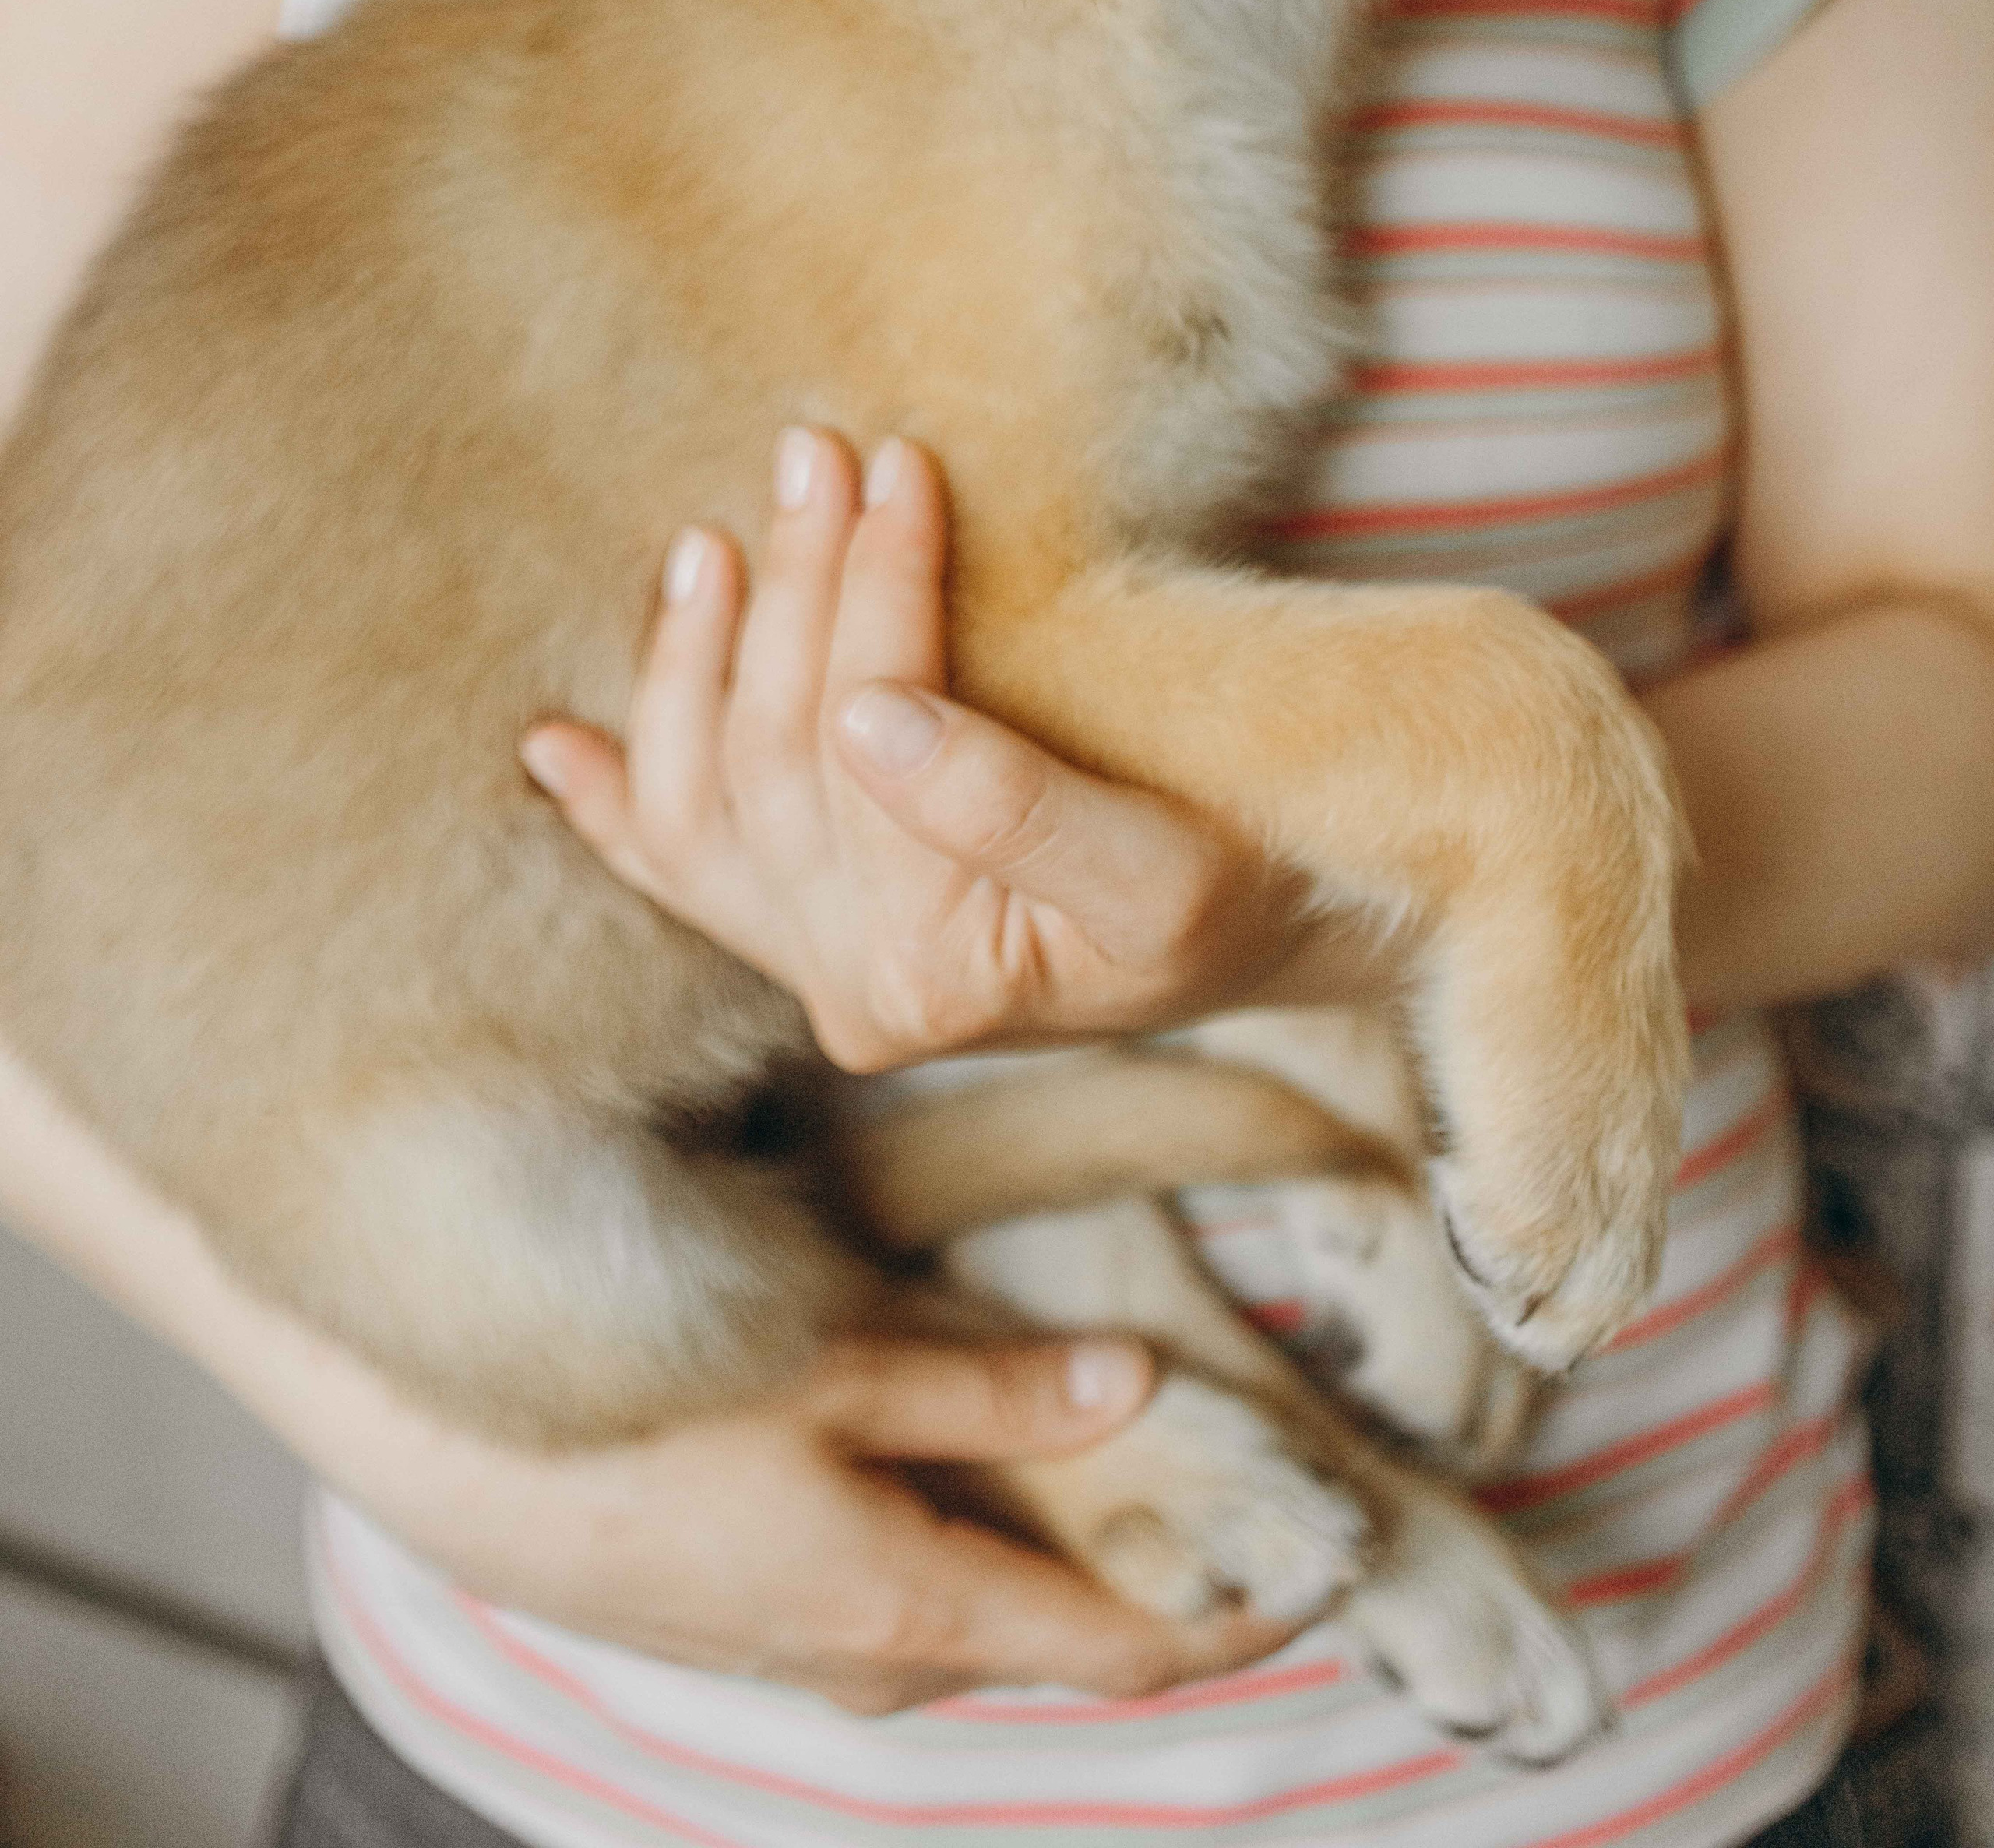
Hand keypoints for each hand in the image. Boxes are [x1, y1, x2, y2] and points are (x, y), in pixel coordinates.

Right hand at [404, 1329, 1297, 1711]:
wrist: (433, 1433)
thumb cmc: (642, 1392)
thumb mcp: (833, 1362)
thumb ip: (985, 1387)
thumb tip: (1131, 1391)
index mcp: (902, 1611)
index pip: (1108, 1648)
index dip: (1223, 1618)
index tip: (1313, 1571)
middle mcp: (850, 1654)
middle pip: (1030, 1640)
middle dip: (1127, 1585)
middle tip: (1209, 1503)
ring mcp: (772, 1642)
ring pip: (939, 1616)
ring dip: (1016, 1560)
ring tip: (1079, 1473)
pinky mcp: (711, 1606)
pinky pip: (860, 1592)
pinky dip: (923, 1542)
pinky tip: (914, 1462)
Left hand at [522, 428, 1390, 1070]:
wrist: (1275, 932)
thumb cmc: (1246, 882)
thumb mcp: (1168, 858)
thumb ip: (1016, 805)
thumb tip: (870, 714)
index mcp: (940, 972)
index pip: (865, 740)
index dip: (873, 591)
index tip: (897, 466)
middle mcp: (854, 995)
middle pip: (774, 757)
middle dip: (794, 590)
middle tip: (819, 452)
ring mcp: (817, 976)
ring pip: (702, 802)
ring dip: (692, 661)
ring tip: (713, 538)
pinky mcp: (806, 948)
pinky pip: (684, 877)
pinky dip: (614, 808)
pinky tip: (556, 745)